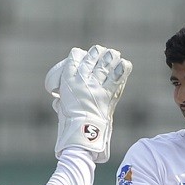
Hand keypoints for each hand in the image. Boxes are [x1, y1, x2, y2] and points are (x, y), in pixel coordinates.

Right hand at [44, 45, 132, 161]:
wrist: (82, 132)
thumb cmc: (70, 121)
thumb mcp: (61, 106)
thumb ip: (62, 100)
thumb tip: (59, 100)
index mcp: (68, 80)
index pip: (74, 57)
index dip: (80, 54)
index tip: (83, 55)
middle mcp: (81, 79)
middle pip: (91, 58)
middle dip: (98, 53)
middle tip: (103, 52)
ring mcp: (95, 85)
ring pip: (104, 64)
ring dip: (110, 58)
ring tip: (114, 54)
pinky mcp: (108, 93)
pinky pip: (116, 77)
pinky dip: (122, 70)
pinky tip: (125, 64)